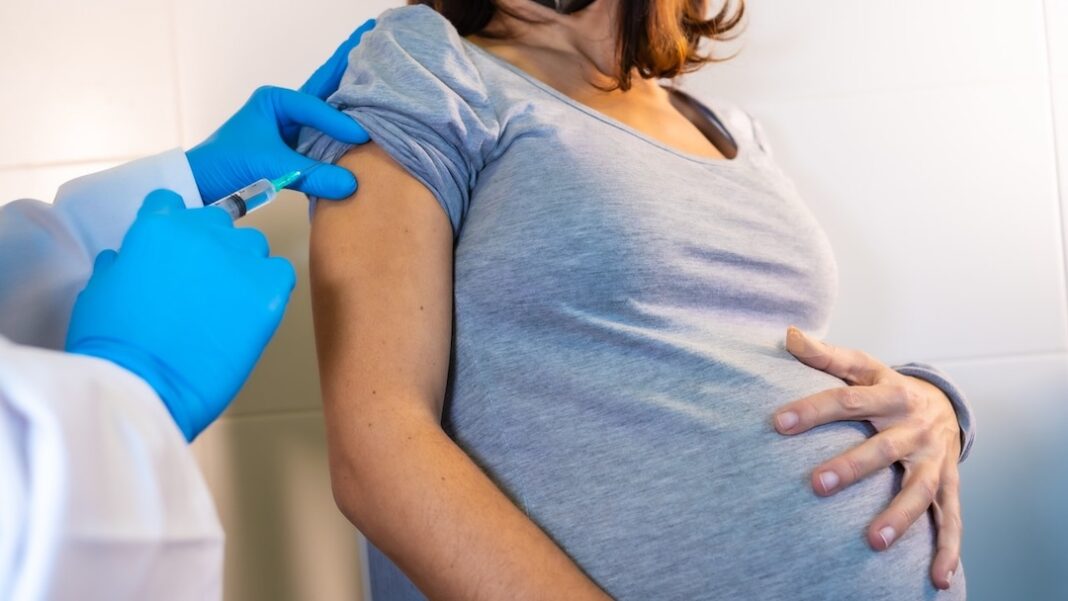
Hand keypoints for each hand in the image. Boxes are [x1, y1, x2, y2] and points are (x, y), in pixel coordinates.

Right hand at [66, 190, 295, 440]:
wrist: (145, 385)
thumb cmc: (115, 346)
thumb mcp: (99, 291)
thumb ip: (122, 263)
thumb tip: (127, 258)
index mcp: (158, 227)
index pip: (172, 204)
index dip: (174, 230)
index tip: (176, 252)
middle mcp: (202, 232)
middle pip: (218, 223)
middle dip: (210, 248)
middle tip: (201, 286)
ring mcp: (239, 260)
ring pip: (253, 246)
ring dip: (243, 267)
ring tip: (226, 304)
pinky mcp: (268, 290)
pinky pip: (281, 274)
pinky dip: (271, 287)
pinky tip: (252, 311)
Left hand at [185, 19, 375, 202]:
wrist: (204, 184)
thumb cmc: (226, 164)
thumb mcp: (270, 165)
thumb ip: (311, 174)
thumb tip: (350, 183)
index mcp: (275, 101)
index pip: (314, 105)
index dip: (338, 120)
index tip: (359, 135)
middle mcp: (285, 108)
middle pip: (324, 84)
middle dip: (347, 63)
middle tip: (371, 34)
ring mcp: (291, 125)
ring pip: (327, 103)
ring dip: (349, 87)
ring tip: (373, 66)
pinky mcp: (295, 145)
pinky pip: (327, 131)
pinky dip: (345, 121)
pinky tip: (362, 112)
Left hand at [773, 326, 961, 590]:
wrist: (943, 403)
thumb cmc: (885, 388)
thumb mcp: (860, 367)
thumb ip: (824, 356)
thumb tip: (789, 335)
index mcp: (889, 393)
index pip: (846, 399)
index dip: (813, 410)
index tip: (778, 423)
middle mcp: (913, 426)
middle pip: (882, 448)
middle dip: (851, 467)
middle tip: (815, 485)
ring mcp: (932, 458)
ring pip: (917, 489)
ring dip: (898, 516)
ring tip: (873, 541)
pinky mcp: (947, 485)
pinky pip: (949, 519)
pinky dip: (947, 550)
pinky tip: (937, 579)